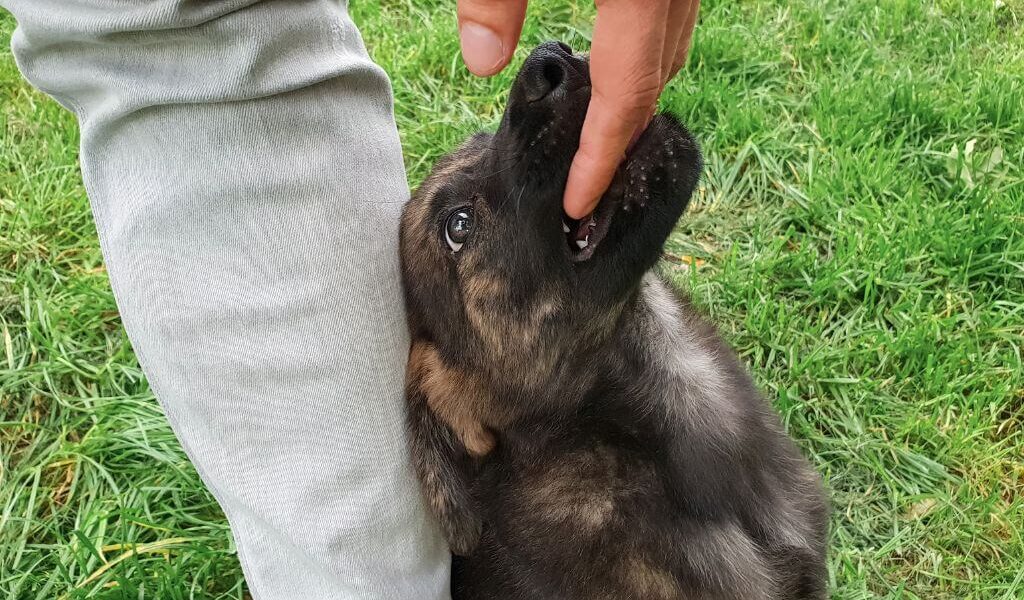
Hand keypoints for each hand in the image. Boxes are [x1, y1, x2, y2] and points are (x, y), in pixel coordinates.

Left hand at [457, 0, 699, 218]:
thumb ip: (494, 1)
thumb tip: (483, 62)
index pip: (624, 97)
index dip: (600, 160)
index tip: (576, 206)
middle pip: (654, 82)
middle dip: (621, 139)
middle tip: (582, 184)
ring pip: (671, 52)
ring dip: (636, 92)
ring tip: (592, 131)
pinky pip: (669, 24)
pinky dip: (643, 53)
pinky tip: (605, 59)